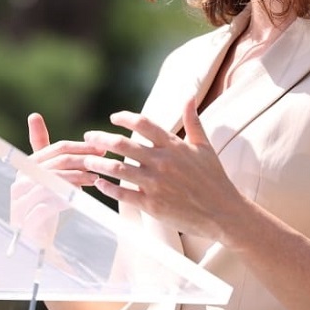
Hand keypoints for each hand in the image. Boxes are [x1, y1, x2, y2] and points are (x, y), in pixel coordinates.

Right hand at [10, 113, 106, 246]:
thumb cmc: (43, 202)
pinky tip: (80, 199)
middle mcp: (20, 183)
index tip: (102, 147)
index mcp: (26, 167)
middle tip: (103, 162)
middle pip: (56, 164)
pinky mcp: (27, 223)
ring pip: (52, 183)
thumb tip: (34, 115)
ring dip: (77, 180)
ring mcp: (20, 203)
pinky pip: (46, 207)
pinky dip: (65, 200)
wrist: (36, 240)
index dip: (81, 146)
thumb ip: (45, 149)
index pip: (55, 149)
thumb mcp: (46, 174)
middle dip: (83, 161)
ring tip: (95, 180)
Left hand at [83, 100, 247, 241]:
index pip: (143, 124)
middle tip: (88, 137)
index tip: (113, 117)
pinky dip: (108, 188)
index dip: (124, 117)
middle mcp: (162, 162)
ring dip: (98, 163)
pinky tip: (99, 184)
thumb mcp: (204, 146)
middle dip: (101, 139)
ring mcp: (156, 184)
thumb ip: (192, 120)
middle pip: (123, 145)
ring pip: (118, 169)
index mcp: (174, 146)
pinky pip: (123, 194)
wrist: (223, 213)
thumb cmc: (214, 178)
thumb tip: (189, 96)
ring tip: (86, 160)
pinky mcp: (152, 205)